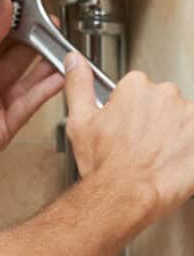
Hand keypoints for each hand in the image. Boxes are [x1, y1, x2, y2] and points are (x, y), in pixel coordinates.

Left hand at [0, 0, 64, 169]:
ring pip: (28, 86)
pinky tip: (57, 76)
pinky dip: (44, 92)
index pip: (2, 48)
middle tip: (53, 30)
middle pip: (17, 65)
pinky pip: (27, 107)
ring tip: (63, 50)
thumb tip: (3, 10)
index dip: (19, 33)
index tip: (34, 17)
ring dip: (47, 69)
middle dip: (36, 47)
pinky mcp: (1, 131)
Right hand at [65, 55, 193, 217]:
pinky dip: (187, 148)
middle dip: (153, 119)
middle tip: (138, 143)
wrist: (127, 195)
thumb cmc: (105, 164)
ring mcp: (189, 116)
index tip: (124, 125)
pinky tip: (173, 161)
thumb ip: (78, 83)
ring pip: (182, 119)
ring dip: (173, 134)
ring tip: (155, 155)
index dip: (128, 109)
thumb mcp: (80, 120)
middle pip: (161, 101)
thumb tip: (74, 60)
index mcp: (136, 86)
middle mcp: (165, 95)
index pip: (137, 88)